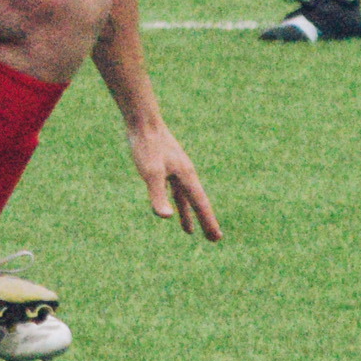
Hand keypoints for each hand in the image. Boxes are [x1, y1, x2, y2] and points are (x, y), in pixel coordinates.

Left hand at [125, 117, 220, 239]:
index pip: (200, 204)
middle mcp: (185, 174)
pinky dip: (175, 201)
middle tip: (213, 239)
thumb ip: (158, 195)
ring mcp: (176, 170)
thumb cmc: (147, 146)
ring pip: (184, 197)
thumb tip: (166, 217)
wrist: (143, 121)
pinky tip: (170, 206)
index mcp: (186, 176)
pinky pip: (173, 189)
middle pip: (197, 203)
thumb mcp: (150, 173)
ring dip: (187, 214)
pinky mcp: (165, 166)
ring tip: (188, 231)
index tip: (217, 238)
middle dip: (204, 221)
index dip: (208, 222)